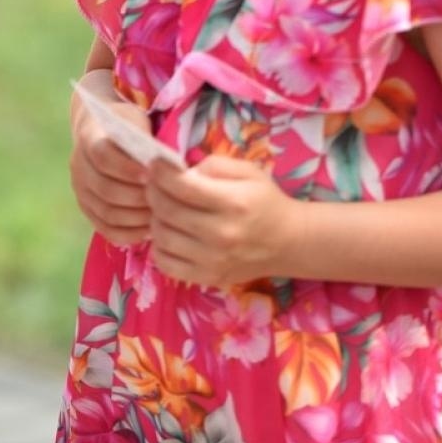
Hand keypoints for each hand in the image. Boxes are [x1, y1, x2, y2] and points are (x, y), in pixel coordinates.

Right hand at [69, 71, 153, 245]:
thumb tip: (172, 168)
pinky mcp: (87, 208)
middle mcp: (79, 165)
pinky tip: (149, 229)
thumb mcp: (139, 124)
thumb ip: (148, 142)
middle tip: (165, 201)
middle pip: (106, 189)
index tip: (153, 175)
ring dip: (137, 217)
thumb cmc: (131, 127)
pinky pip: (106, 228)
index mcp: (90, 136)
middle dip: (138, 198)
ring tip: (161, 217)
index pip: (102, 156)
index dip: (127, 168)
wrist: (105, 133)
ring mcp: (80, 189)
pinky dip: (129, 233)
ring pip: (106, 212)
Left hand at [145, 156, 301, 287]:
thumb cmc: (266, 202)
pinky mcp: (208, 278)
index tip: (154, 164)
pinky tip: (168, 235)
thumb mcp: (248, 172)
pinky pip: (165, 264)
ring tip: (162, 210)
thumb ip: (213, 165)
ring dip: (154, 219)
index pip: (182, 187)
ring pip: (162, 237)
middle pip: (167, 211)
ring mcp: (213, 260)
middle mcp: (222, 234)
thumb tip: (180, 172)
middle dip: (152, 192)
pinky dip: (158, 247)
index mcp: (233, 203)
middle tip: (153, 185)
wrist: (289, 243)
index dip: (160, 173)